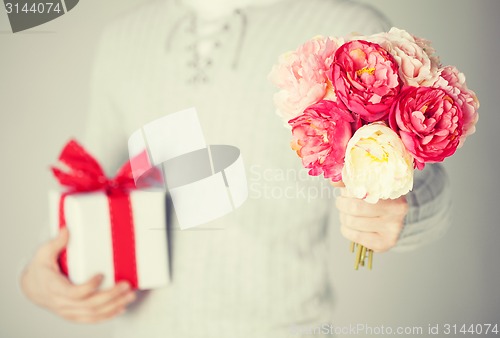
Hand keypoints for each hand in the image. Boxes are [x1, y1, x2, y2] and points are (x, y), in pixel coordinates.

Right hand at [20, 228, 136, 322]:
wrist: (32, 287)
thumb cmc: (40, 269)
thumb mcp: (44, 253)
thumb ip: (56, 242)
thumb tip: (66, 229)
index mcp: (54, 287)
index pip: (73, 293)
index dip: (89, 286)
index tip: (102, 275)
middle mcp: (61, 302)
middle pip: (89, 304)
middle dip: (111, 296)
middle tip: (126, 285)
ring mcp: (68, 311)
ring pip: (93, 314)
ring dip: (114, 306)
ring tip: (129, 296)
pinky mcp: (74, 315)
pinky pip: (91, 319)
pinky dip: (107, 315)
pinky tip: (120, 308)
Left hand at [335, 187, 407, 252]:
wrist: (393, 217)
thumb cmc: (378, 198)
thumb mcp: (368, 185)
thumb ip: (351, 181)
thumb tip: (334, 181)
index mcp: (393, 192)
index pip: (361, 191)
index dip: (347, 192)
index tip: (345, 193)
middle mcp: (396, 212)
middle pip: (354, 208)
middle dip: (342, 205)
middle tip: (342, 203)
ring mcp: (392, 230)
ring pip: (352, 223)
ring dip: (343, 217)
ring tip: (347, 214)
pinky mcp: (384, 243)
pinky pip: (355, 236)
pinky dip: (347, 230)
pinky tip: (351, 226)